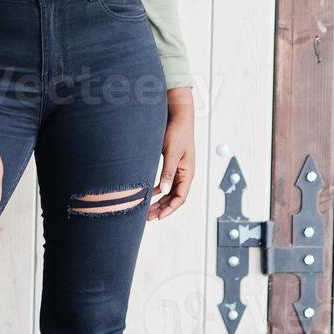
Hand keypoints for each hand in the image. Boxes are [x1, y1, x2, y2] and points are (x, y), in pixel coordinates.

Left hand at [148, 88, 194, 220]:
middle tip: (147, 218)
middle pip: (174, 197)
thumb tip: (162, 191)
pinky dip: (156, 190)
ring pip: (169, 191)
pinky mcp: (171, 164)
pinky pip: (165, 182)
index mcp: (188, 173)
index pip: (180, 198)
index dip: (169, 209)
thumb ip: (167, 171)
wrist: (178, 115)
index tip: (157, 217)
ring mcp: (178, 170)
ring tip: (145, 209)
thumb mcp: (171, 152)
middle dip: (162, 208)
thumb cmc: (177, 132)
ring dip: (159, 201)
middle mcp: (184, 174)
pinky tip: (147, 193)